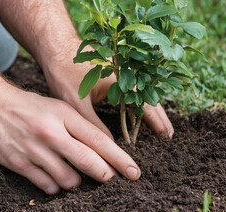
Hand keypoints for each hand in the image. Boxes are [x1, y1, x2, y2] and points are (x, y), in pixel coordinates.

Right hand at [0, 86, 140, 193]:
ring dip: (76, 182)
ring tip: (73, 175)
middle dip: (104, 174)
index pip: (99, 140)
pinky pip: (46, 186)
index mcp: (65, 115)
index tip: (134, 171)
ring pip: (68, 180)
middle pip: (87, 161)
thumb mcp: (60, 108)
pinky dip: (55, 187)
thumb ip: (81, 128)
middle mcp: (51, 132)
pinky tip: (54, 179)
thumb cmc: (33, 107)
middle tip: (110, 178)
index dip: (120, 159)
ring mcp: (34, 149)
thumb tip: (105, 151)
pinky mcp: (19, 163)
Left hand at [44, 49, 173, 138]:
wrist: (56, 48)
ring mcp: (121, 75)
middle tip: (169, 136)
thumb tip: (109, 148)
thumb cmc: (65, 73)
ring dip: (150, 113)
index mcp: (123, 82)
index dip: (157, 123)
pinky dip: (137, 106)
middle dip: (159, 119)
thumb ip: (94, 126)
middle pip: (149, 100)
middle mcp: (126, 77)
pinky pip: (131, 94)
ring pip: (141, 97)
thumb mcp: (77, 104)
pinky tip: (136, 116)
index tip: (167, 137)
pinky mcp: (113, 77)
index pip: (146, 106)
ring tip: (158, 129)